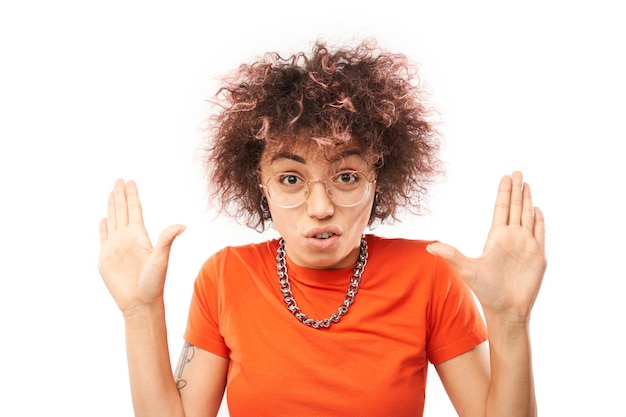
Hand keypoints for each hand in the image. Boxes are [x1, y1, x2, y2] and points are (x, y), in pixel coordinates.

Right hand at [98, 179, 184, 314]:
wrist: (140, 303)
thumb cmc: (153, 284)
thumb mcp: (161, 259)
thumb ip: (167, 240)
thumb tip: (182, 225)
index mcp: (140, 236)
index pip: (135, 209)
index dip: (132, 195)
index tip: (130, 181)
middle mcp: (128, 238)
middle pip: (123, 211)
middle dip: (120, 195)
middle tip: (119, 179)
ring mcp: (116, 247)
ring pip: (113, 220)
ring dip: (112, 206)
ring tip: (112, 192)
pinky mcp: (105, 258)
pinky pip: (103, 238)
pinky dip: (103, 228)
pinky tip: (104, 219)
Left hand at [427, 171, 546, 320]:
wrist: (506, 309)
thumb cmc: (485, 290)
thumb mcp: (466, 269)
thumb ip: (450, 254)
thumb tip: (428, 246)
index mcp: (495, 237)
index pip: (501, 208)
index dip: (503, 193)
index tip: (505, 177)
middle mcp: (511, 238)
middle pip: (515, 207)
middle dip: (517, 189)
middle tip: (517, 171)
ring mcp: (525, 245)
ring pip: (527, 216)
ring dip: (528, 200)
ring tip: (527, 184)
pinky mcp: (538, 255)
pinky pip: (539, 232)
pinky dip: (540, 220)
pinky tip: (538, 209)